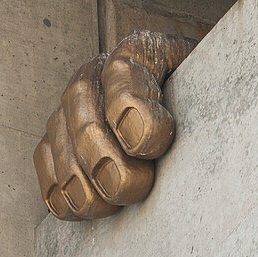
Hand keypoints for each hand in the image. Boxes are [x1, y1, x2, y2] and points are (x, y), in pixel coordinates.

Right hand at [34, 30, 196, 219]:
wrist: (194, 110)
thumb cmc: (206, 103)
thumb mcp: (212, 90)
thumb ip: (203, 97)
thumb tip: (152, 134)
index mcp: (144, 50)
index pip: (125, 69)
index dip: (129, 108)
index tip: (147, 146)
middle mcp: (101, 70)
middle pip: (83, 106)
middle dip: (105, 157)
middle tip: (134, 187)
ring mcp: (75, 102)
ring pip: (59, 136)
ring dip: (82, 179)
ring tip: (113, 204)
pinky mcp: (59, 133)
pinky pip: (45, 158)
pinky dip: (59, 187)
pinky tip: (85, 206)